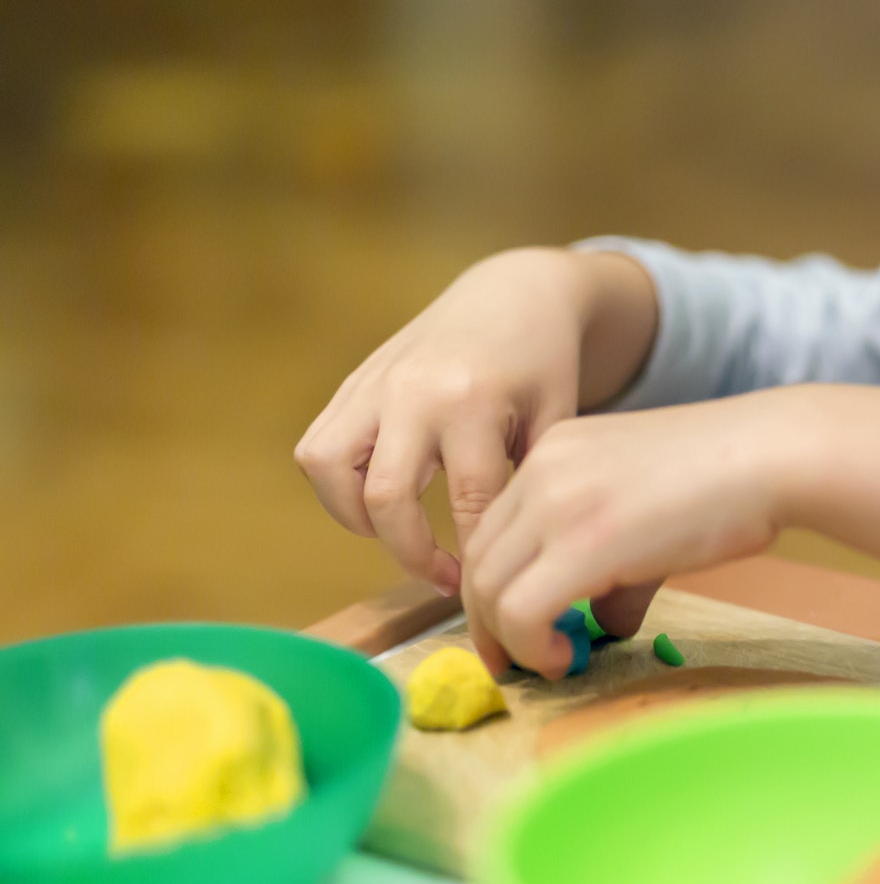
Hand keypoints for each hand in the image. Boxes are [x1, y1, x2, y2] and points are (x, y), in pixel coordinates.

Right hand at [294, 248, 655, 594]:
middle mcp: (413, 392)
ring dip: (356, 518)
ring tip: (399, 537)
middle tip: (445, 578)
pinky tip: (380, 503)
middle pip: (386, 498)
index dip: (476, 557)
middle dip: (412, 554)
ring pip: (328, 470)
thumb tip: (513, 564)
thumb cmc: (544, 366)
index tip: (487, 587)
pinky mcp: (353, 384)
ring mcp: (374, 384)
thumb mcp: (557, 421)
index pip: (467, 504)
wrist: (512, 295)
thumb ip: (532, 484)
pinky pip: (317, 447)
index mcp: (473, 401)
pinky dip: (337, 487)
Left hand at [460, 384, 879, 677]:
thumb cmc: (733, 482)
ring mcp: (556, 503)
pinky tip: (565, 660)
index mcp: (555, 450)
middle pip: (479, 562)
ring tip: (549, 664)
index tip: (513, 631)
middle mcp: (542, 470)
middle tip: (515, 663)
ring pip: (489, 590)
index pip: (495, 529)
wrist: (774, 456)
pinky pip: (520, 610)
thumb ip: (617, 565)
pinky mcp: (581, 543)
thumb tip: (604, 622)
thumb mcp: (653, 511)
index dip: (495, 588)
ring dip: (509, 641)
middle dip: (488, 623)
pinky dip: (530, 646)